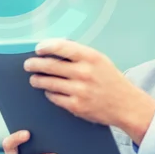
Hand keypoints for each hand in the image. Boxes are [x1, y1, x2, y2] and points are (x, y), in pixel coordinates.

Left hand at [23, 39, 154, 142]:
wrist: (126, 105)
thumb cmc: (111, 80)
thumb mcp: (100, 61)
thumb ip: (80, 54)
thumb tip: (54, 48)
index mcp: (91, 57)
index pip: (61, 47)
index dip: (46, 46)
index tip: (38, 49)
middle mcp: (84, 73)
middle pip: (50, 65)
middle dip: (35, 64)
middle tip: (28, 65)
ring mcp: (79, 90)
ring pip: (48, 82)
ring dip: (37, 80)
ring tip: (34, 79)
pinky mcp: (76, 106)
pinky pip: (54, 97)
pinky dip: (49, 93)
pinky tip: (49, 90)